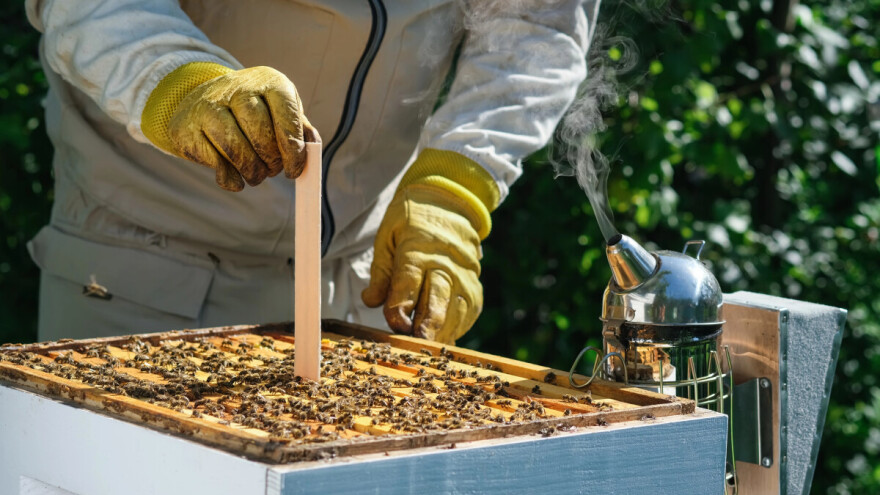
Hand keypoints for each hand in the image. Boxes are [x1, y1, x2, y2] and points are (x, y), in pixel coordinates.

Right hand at [142, 63, 318, 190]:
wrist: (204, 100)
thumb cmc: (255, 111)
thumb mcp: (281, 112)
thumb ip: (300, 131)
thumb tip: (312, 150)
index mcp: (269, 81)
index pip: (286, 117)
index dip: (293, 150)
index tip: (294, 170)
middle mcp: (236, 87)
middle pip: (260, 134)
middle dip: (271, 161)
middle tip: (272, 171)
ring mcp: (207, 105)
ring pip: (236, 149)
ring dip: (252, 171)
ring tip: (256, 174)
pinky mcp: (186, 127)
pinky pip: (214, 162)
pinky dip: (229, 178)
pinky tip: (235, 176)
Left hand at [362, 181, 485, 344]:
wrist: (448, 202)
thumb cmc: (410, 220)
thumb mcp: (386, 237)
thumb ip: (380, 272)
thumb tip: (370, 301)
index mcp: (418, 250)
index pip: (409, 285)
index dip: (400, 308)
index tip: (395, 324)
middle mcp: (445, 264)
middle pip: (438, 302)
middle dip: (426, 328)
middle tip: (415, 346)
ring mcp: (464, 275)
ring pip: (456, 312)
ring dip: (441, 332)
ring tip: (426, 346)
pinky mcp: (475, 284)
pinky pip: (469, 312)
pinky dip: (456, 327)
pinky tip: (442, 335)